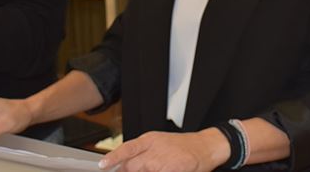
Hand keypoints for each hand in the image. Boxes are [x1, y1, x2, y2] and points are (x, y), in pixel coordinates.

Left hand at [99, 128, 228, 171]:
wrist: (206, 146)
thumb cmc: (182, 147)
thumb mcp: (160, 144)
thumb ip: (142, 154)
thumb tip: (124, 165)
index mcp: (149, 140)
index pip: (127, 148)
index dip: (113, 158)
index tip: (103, 165)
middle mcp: (154, 149)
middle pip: (131, 166)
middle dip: (130, 171)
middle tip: (138, 170)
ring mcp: (163, 161)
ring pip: (142, 171)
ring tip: (159, 167)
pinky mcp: (174, 169)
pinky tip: (166, 169)